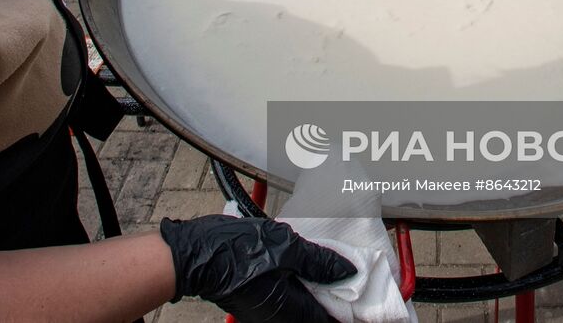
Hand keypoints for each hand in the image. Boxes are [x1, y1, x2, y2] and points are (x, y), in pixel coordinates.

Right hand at [159, 216, 354, 321]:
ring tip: (335, 267)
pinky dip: (303, 285)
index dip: (353, 312)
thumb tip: (347, 270)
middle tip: (355, 278)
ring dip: (321, 290)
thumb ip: (318, 260)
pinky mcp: (260, 301)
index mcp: (290, 311)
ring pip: (304, 306)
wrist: (194, 253)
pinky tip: (308, 264)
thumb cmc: (233, 251)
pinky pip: (289, 298)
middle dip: (339, 300)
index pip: (332, 321)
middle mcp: (279, 318)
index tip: (368, 301)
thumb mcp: (284, 247)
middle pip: (319, 315)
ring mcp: (268, 311)